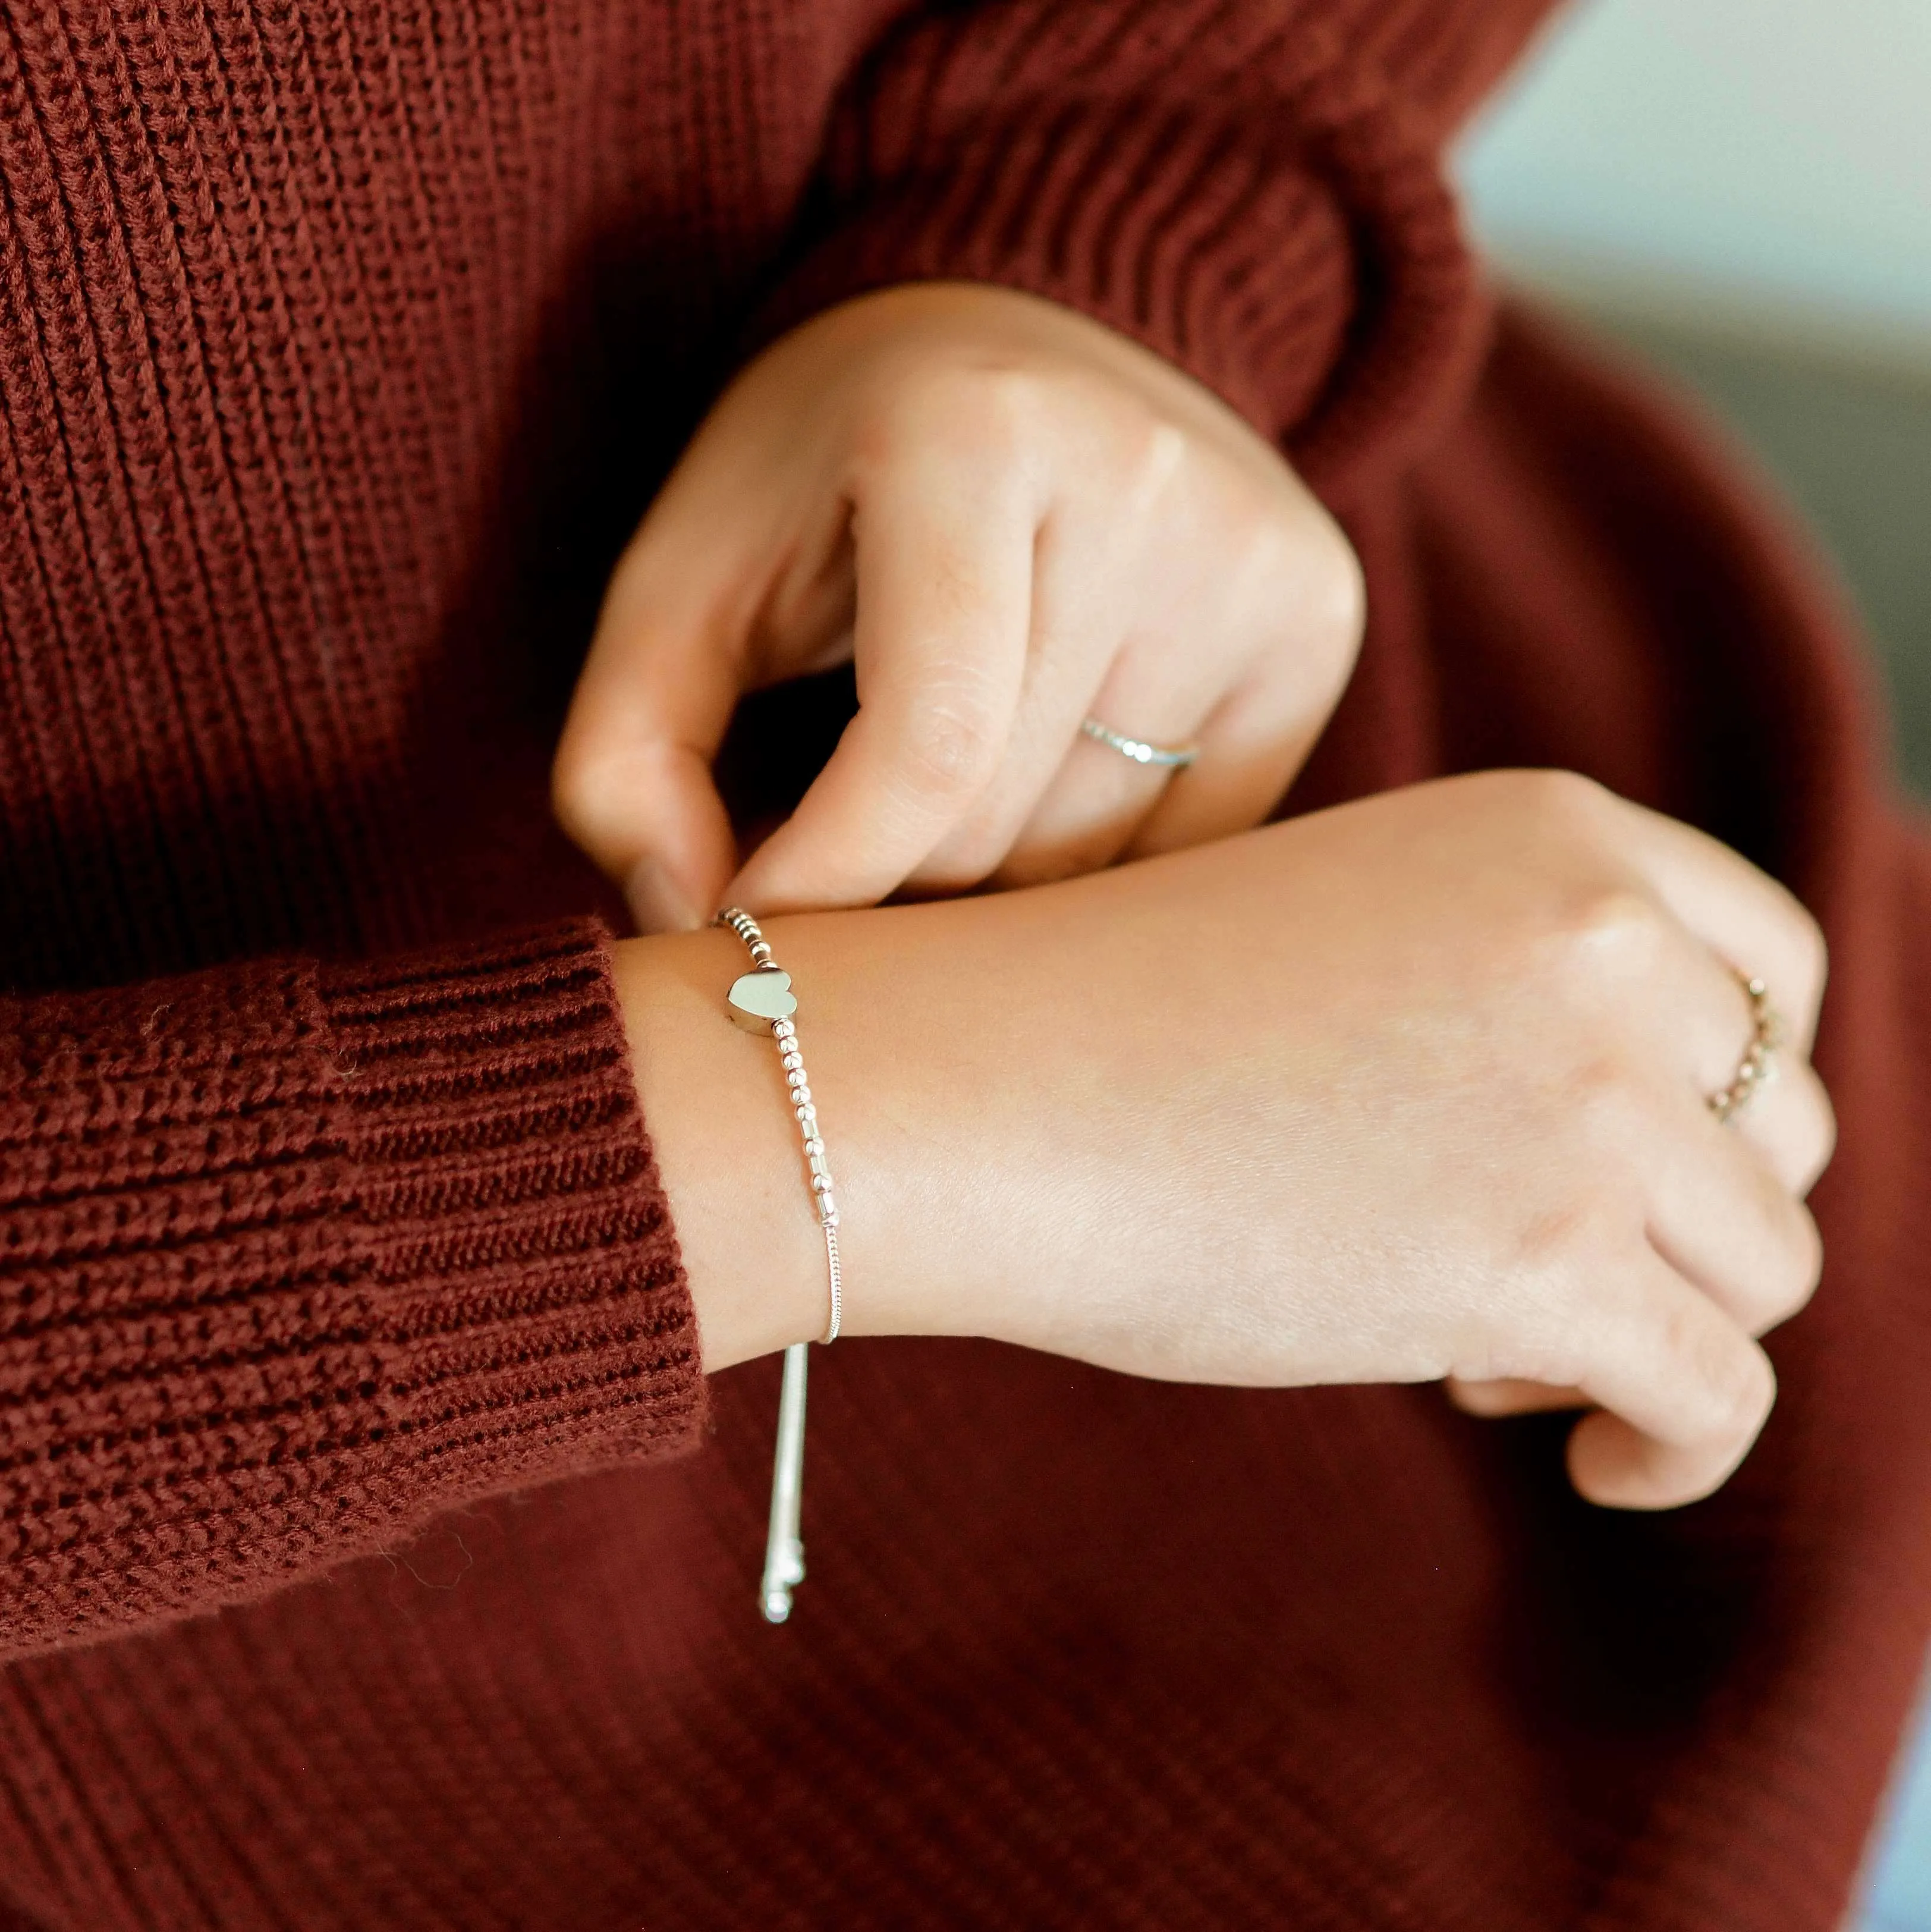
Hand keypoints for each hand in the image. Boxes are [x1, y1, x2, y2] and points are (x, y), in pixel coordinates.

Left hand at [556, 282, 1362, 926]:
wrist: (1019, 347)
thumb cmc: (827, 474)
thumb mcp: (683, 577)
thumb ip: (626, 757)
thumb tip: (695, 932)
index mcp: (975, 436)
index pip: (925, 753)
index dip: (824, 882)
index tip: (749, 923)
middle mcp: (1149, 486)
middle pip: (1001, 823)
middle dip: (887, 876)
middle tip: (829, 836)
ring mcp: (1254, 561)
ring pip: (1089, 861)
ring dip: (981, 880)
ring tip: (930, 791)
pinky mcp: (1312, 628)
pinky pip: (1183, 852)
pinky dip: (1081, 863)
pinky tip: (1036, 778)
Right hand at [619, 771, 1831, 1508]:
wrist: (970, 1088)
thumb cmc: (1111, 1023)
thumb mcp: (1352, 933)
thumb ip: (1511, 987)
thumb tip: (1642, 1149)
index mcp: (1555, 833)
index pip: (1773, 968)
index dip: (1733, 1088)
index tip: (1646, 1161)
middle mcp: (1607, 945)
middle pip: (1781, 1127)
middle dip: (1683, 1215)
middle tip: (1526, 1261)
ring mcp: (1590, 1100)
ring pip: (1764, 1265)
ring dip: (1656, 1319)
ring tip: (1495, 1343)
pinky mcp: (1546, 1258)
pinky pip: (1722, 1393)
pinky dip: (1677, 1444)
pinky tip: (1593, 1463)